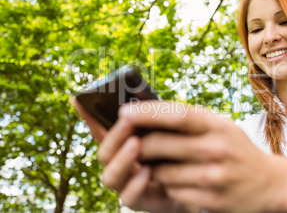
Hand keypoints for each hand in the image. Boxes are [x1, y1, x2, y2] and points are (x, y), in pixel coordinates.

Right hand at [70, 97, 197, 212]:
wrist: (198, 181)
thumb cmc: (178, 150)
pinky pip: (129, 198)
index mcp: (124, 144)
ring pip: (110, 177)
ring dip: (121, 159)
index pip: (100, 129)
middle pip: (104, 153)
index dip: (88, 115)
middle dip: (114, 136)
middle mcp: (120, 164)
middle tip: (127, 120)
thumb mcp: (168, 130)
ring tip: (136, 143)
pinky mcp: (142, 201)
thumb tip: (142, 95)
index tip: (78, 98)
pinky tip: (147, 171)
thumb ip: (153, 118)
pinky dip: (135, 184)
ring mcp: (128, 184)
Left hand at [114, 100, 285, 212]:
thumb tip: (151, 112)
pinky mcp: (211, 199)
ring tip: (155, 164)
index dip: (146, 112)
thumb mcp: (222, 127)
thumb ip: (192, 120)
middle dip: (137, 146)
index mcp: (217, 126)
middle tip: (130, 144)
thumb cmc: (238, 150)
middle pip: (160, 144)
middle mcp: (216, 149)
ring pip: (161, 172)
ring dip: (151, 169)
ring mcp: (213, 176)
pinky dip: (166, 185)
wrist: (271, 184)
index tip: (123, 111)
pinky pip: (172, 191)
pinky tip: (174, 180)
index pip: (177, 115)